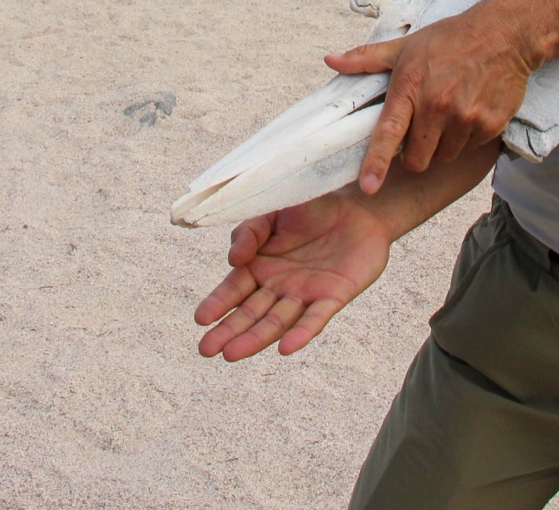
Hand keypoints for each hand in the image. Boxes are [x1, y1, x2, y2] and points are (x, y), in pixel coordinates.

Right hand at [195, 192, 393, 360]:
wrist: (358, 204)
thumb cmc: (311, 206)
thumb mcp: (273, 212)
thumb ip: (250, 232)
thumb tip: (233, 259)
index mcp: (260, 266)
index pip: (234, 289)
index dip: (218, 303)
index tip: (201, 318)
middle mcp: (279, 286)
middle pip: (251, 313)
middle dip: (229, 331)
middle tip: (206, 350)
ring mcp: (305, 294)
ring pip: (278, 321)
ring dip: (256, 338)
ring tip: (232, 354)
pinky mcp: (333, 297)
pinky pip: (315, 318)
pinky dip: (301, 333)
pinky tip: (286, 348)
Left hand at [326, 0, 536, 194]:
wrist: (504, 34)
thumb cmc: (449, 39)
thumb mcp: (406, 45)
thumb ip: (366, 58)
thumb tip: (330, 60)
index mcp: (411, 87)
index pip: (389, 132)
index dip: (376, 163)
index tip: (368, 186)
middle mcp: (437, 106)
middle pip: (417, 159)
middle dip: (415, 152)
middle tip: (423, 127)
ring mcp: (465, 117)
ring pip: (444, 156)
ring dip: (443, 145)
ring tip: (449, 112)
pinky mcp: (490, 125)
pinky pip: (470, 148)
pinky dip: (467, 137)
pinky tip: (470, 110)